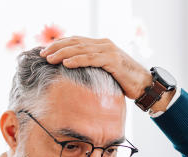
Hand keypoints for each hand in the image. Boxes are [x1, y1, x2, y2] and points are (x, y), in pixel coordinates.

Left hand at [40, 36, 156, 102]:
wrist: (145, 85)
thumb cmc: (125, 82)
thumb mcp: (105, 72)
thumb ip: (93, 69)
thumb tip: (76, 76)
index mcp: (100, 45)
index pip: (76, 41)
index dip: (60, 44)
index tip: (45, 50)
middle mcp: (104, 44)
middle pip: (75, 42)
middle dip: (57, 47)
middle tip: (42, 53)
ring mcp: (109, 51)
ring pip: (81, 49)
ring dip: (63, 53)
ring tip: (49, 58)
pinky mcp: (113, 60)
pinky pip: (91, 59)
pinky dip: (78, 60)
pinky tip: (66, 63)